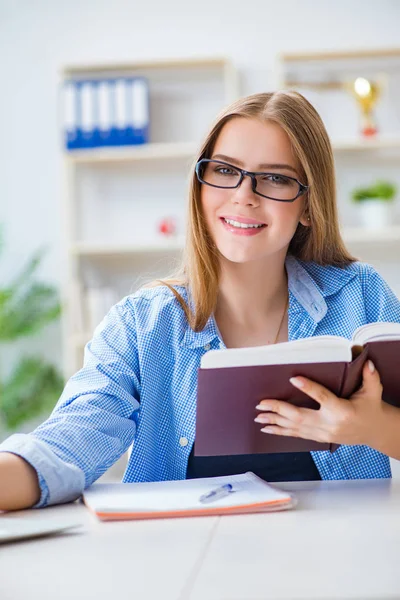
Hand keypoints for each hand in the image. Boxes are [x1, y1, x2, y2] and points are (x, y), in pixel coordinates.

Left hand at [254, 360, 384, 446]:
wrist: (373, 431)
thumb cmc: (370, 408)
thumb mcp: (373, 392)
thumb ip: (371, 377)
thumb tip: (368, 362)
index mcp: (342, 410)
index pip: (322, 397)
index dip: (308, 387)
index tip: (293, 378)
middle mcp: (329, 424)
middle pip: (300, 417)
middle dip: (279, 410)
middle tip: (261, 404)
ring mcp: (322, 433)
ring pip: (295, 428)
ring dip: (275, 422)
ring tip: (258, 417)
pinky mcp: (318, 438)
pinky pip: (296, 435)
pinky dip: (281, 432)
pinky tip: (267, 429)